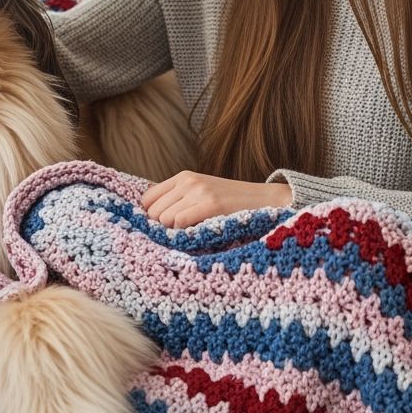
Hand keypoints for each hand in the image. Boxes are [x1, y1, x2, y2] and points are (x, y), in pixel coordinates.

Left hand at [142, 171, 292, 228]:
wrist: (264, 199)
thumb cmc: (231, 203)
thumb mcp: (201, 193)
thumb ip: (177, 200)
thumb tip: (150, 217)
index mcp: (183, 177)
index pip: (147, 199)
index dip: (152, 217)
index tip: (165, 228)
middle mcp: (188, 181)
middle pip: (153, 212)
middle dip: (162, 227)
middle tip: (179, 235)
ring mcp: (199, 191)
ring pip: (163, 219)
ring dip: (173, 233)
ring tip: (190, 234)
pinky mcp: (210, 204)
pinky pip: (179, 222)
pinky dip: (183, 233)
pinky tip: (197, 234)